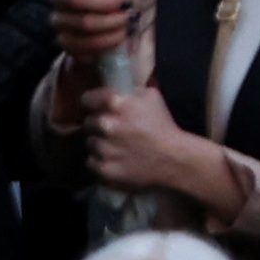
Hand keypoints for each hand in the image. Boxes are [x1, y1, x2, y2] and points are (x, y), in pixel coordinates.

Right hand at [45, 0, 137, 112]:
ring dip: (111, 24)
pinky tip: (121, 36)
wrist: (107, 29)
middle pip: (74, 0)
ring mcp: (60, 22)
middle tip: (128, 5)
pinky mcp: (66, 43)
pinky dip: (107, 41)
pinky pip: (84, 45)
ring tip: (129, 21)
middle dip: (106, 4)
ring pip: (83, 24)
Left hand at [86, 82, 228, 205]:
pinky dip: (101, 161)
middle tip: (112, 129)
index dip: (91, 102)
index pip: (87, 99)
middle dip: (99, 125)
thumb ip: (131, 92)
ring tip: (116, 147)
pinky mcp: (103, 169)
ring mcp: (103, 149)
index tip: (94, 106)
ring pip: (90, 143)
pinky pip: (92, 162)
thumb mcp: (152, 97)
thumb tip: (116, 91)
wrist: (173, 159)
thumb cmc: (163, 126)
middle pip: (88, 122)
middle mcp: (106, 125)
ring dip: (100, 143)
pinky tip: (115, 160)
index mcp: (117, 104)